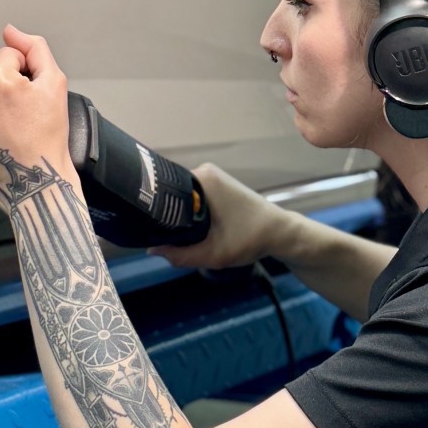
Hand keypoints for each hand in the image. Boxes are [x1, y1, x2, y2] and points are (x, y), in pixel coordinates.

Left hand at [0, 25, 74, 202]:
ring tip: (1, 109)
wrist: (37, 184)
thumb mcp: (55, 84)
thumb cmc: (49, 136)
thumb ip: (35, 49)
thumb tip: (9, 31)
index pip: (6, 54)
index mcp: (0, 85)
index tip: (30, 89)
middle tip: (12, 89)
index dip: (22, 67)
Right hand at [150, 162, 284, 269]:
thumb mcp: (214, 254)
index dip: (154, 210)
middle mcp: (204, 172)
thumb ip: (181, 255)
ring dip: (179, 217)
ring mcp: (211, 177)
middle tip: (161, 239)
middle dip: (167, 216)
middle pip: (171, 195)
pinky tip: (188, 230)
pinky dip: (190, 214)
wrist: (279, 232)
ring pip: (182, 199)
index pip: (163, 190)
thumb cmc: (250, 238)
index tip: (147, 228)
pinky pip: (193, 198)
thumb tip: (151, 250)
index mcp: (202, 178)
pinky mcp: (216, 186)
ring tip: (174, 236)